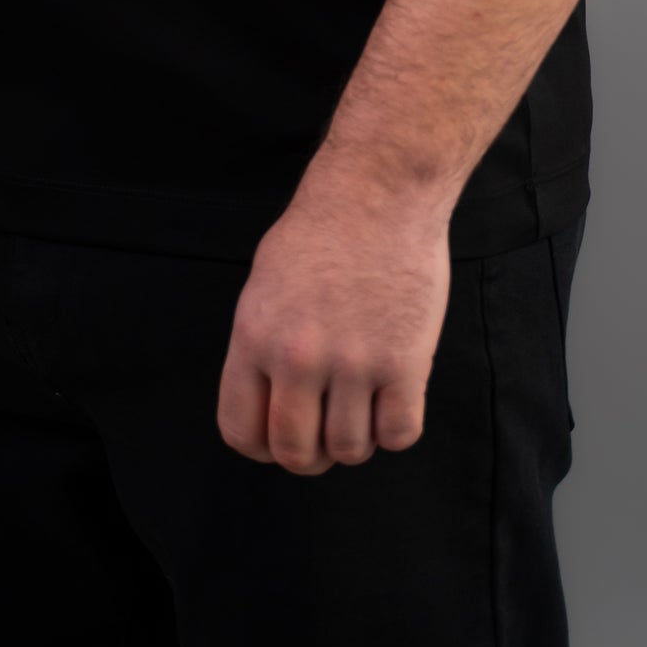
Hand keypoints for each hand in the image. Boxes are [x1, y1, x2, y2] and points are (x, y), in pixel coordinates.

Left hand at [216, 164, 452, 473]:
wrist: (379, 191)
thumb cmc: (322, 231)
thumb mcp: (264, 286)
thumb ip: (261, 348)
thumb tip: (270, 407)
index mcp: (254, 337)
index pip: (241, 432)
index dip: (263, 447)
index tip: (282, 436)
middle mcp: (298, 357)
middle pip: (296, 454)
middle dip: (311, 455)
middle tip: (327, 432)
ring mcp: (353, 362)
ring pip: (350, 450)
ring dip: (357, 438)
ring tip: (363, 402)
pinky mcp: (405, 361)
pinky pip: (399, 435)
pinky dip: (396, 428)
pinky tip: (394, 396)